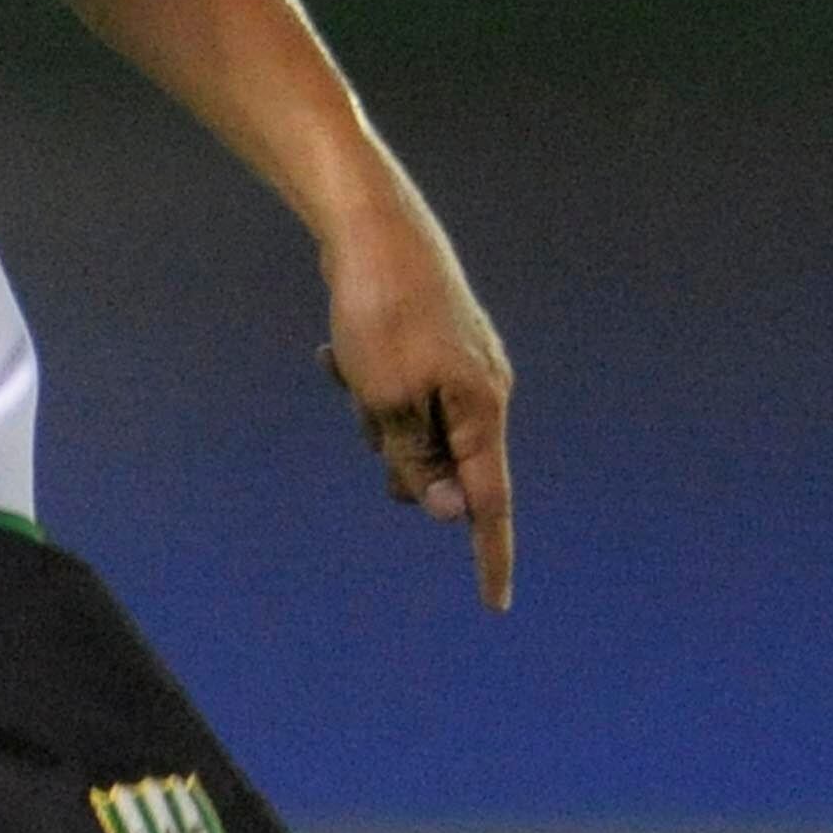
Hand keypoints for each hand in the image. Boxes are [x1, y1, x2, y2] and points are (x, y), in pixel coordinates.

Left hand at [317, 182, 515, 611]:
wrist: (370, 228)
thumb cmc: (380, 315)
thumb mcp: (387, 402)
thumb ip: (417, 462)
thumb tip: (451, 513)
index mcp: (481, 409)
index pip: (489, 500)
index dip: (488, 554)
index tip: (495, 604)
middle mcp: (481, 391)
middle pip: (441, 467)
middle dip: (398, 460)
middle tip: (367, 416)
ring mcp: (457, 368)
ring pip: (408, 429)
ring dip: (372, 416)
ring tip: (351, 368)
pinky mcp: (429, 348)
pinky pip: (394, 392)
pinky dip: (364, 384)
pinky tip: (337, 354)